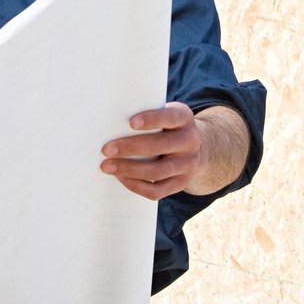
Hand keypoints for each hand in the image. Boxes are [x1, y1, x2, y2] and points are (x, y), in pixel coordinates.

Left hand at [101, 102, 247, 201]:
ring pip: (157, 171)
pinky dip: (136, 185)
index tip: (130, 122)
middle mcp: (190, 141)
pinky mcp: (181, 183)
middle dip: (130, 147)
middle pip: (160, 146)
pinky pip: (157, 190)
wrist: (196, 149)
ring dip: (129, 170)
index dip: (152, 119)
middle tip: (106, 149)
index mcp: (184, 118)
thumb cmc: (167, 127)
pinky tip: (121, 178)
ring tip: (107, 166)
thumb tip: (109, 120)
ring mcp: (188, 164)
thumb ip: (146, 114)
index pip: (170, 117)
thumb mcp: (165, 114)